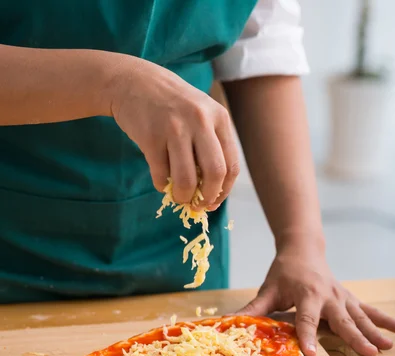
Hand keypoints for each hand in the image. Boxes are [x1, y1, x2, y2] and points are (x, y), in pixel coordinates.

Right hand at [108, 56, 238, 208]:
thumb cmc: (172, 105)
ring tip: (179, 197)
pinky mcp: (150, 137)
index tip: (214, 201)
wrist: (133, 82)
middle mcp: (200, 121)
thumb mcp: (200, 115)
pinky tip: (161, 181)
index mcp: (219, 117)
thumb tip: (213, 194)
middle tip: (198, 205)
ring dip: (183, 197)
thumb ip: (211, 147)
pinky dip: (161, 185)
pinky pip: (160, 175)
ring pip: (186, 180)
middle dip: (207, 197)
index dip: (224, 191)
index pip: (231, 165)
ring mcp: (174, 128)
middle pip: (214, 174)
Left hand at [240, 244, 394, 355]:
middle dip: (355, 337)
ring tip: (386, 347)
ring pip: (360, 317)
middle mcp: (328, 296)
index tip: (311, 354)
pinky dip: (384, 320)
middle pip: (342, 320)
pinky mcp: (350, 299)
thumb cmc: (283, 272)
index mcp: (306, 294)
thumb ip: (253, 309)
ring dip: (374, 332)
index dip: (306, 336)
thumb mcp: (267, 289)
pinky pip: (369, 311)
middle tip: (367, 353)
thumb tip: (229, 323)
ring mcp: (342, 297)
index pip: (306, 319)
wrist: (303, 249)